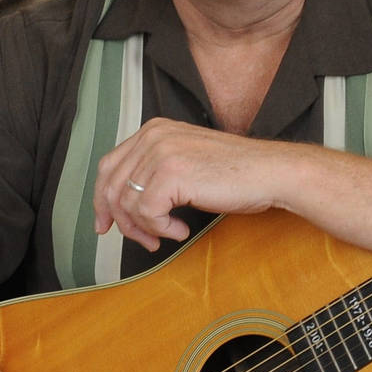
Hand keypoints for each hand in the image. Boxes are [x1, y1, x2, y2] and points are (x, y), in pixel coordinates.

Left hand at [93, 120, 292, 251]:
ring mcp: (161, 152)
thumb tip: (121, 207)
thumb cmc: (235, 174)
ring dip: (146, 229)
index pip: (108, 166)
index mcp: (153, 130)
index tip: (105, 226)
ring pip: (128, 204)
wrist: (269, 172)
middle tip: (145, 241)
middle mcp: (152, 136)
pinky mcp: (171, 173)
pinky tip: (182, 229)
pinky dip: (162, 229)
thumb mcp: (185, 163)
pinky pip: (148, 213)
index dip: (102, 200)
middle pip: (112, 187)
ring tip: (168, 235)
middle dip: (123, 222)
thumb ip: (154, 172)